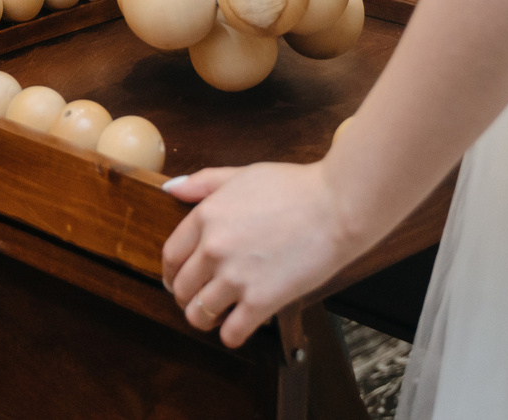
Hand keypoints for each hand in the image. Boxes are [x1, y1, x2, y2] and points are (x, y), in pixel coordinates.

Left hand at [162, 163, 361, 346]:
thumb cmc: (296, 188)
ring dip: (206, 319)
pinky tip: (241, 325)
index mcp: (206, 216)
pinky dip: (232, 334)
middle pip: (180, 289)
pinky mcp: (261, 301)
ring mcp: (235, 277)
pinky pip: (230, 333)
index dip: (171, 273)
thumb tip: (171, 189)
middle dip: (187, 298)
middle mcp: (213, 248)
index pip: (170, 256)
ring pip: (198, 315)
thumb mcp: (242, 174)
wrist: (337, 206)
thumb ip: (202, 182)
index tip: (179, 280)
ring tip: (219, 316)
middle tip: (201, 299)